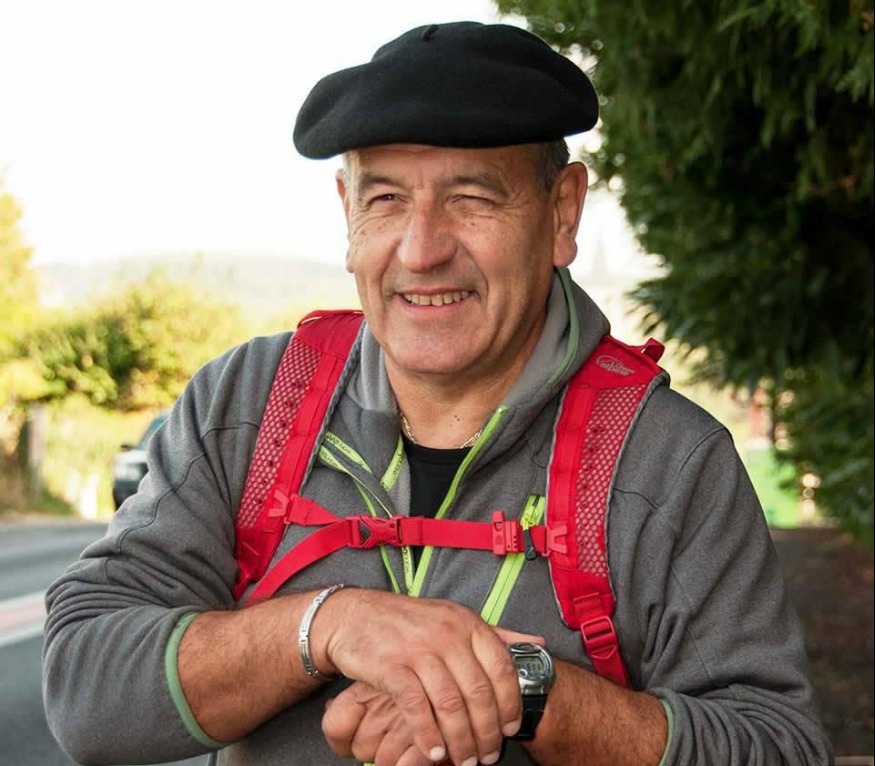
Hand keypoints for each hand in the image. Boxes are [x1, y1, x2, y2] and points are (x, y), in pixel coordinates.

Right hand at [316, 589, 539, 764]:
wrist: (355, 615)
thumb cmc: (409, 622)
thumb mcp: (456, 619)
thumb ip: (498, 633)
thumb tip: (538, 643)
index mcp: (467, 623)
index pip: (502, 668)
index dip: (510, 704)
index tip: (509, 730)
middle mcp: (447, 633)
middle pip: (479, 693)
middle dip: (487, 732)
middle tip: (487, 756)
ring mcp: (418, 649)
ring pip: (450, 705)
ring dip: (461, 741)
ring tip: (464, 760)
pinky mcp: (391, 666)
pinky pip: (416, 707)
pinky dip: (428, 735)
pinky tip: (434, 752)